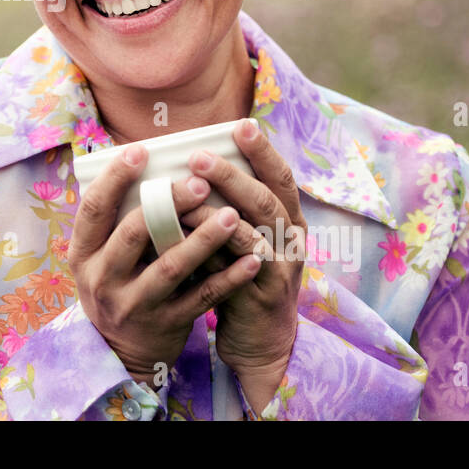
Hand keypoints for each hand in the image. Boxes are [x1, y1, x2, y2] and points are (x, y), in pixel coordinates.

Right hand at [69, 143, 263, 385]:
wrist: (121, 354)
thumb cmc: (118, 286)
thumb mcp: (101, 259)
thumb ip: (117, 223)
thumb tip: (148, 166)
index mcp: (83, 254)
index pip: (93, 209)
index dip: (114, 178)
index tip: (140, 151)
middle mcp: (103, 278)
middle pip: (134, 233)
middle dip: (168, 204)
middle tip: (200, 183)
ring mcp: (134, 303)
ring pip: (171, 266)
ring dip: (204, 239)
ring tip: (232, 215)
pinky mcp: (166, 323)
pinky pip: (201, 298)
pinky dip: (228, 277)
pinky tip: (252, 259)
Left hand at [181, 118, 305, 406]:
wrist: (262, 344)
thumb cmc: (240, 281)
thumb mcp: (236, 241)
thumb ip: (219, 210)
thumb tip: (177, 172)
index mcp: (288, 220)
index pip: (280, 177)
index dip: (263, 151)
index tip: (241, 125)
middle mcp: (292, 239)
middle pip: (267, 195)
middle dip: (233, 172)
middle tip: (199, 154)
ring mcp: (283, 266)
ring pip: (259, 225)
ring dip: (224, 203)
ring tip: (191, 185)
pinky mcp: (266, 292)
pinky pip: (245, 261)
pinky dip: (220, 242)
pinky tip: (194, 229)